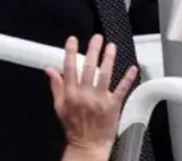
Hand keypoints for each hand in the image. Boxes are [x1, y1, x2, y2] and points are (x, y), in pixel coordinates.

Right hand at [46, 35, 137, 158]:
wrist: (87, 144)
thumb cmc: (74, 126)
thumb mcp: (60, 107)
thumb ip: (56, 86)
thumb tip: (49, 70)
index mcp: (70, 95)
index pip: (69, 69)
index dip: (70, 53)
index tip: (72, 40)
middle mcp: (84, 96)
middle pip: (88, 68)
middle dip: (92, 50)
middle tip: (97, 38)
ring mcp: (99, 100)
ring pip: (104, 75)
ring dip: (108, 59)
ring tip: (111, 46)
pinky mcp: (113, 105)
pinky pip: (121, 89)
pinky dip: (127, 78)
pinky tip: (132, 67)